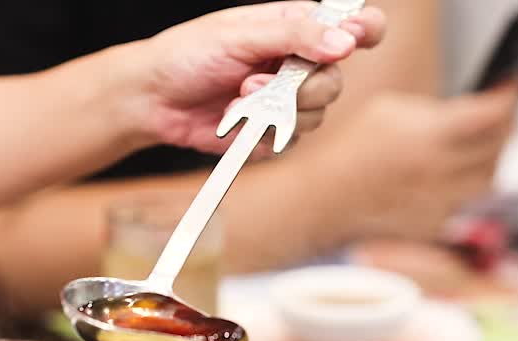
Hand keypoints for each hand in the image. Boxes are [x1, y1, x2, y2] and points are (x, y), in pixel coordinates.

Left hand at [131, 1, 385, 153]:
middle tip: (262, 81)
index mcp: (296, 27)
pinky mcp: (275, 131)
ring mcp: (288, 99)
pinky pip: (293, 138)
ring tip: (240, 96)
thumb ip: (294, 36)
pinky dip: (267, 131)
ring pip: (318, 112)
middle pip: (336, 79)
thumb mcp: (241, 36)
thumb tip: (344, 42)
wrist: (152, 99)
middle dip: (304, 85)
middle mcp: (297, 63)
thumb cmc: (189, 54)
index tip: (358, 37)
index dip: (364, 30)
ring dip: (279, 109)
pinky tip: (237, 118)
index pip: (349, 25)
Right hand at [308, 85, 517, 243]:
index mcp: (430, 136)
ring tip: (482, 145)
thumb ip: (434, 111)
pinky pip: (465, 202)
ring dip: (492, 158)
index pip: (491, 114)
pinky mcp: (434, 225)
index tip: (513, 88)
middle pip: (499, 146)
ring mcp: (440, 202)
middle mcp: (441, 171)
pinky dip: (465, 187)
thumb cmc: (350, 150)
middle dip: (506, 126)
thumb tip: (467, 112)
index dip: (508, 98)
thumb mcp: (390, 109)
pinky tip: (450, 175)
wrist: (325, 197)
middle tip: (504, 114)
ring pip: (489, 178)